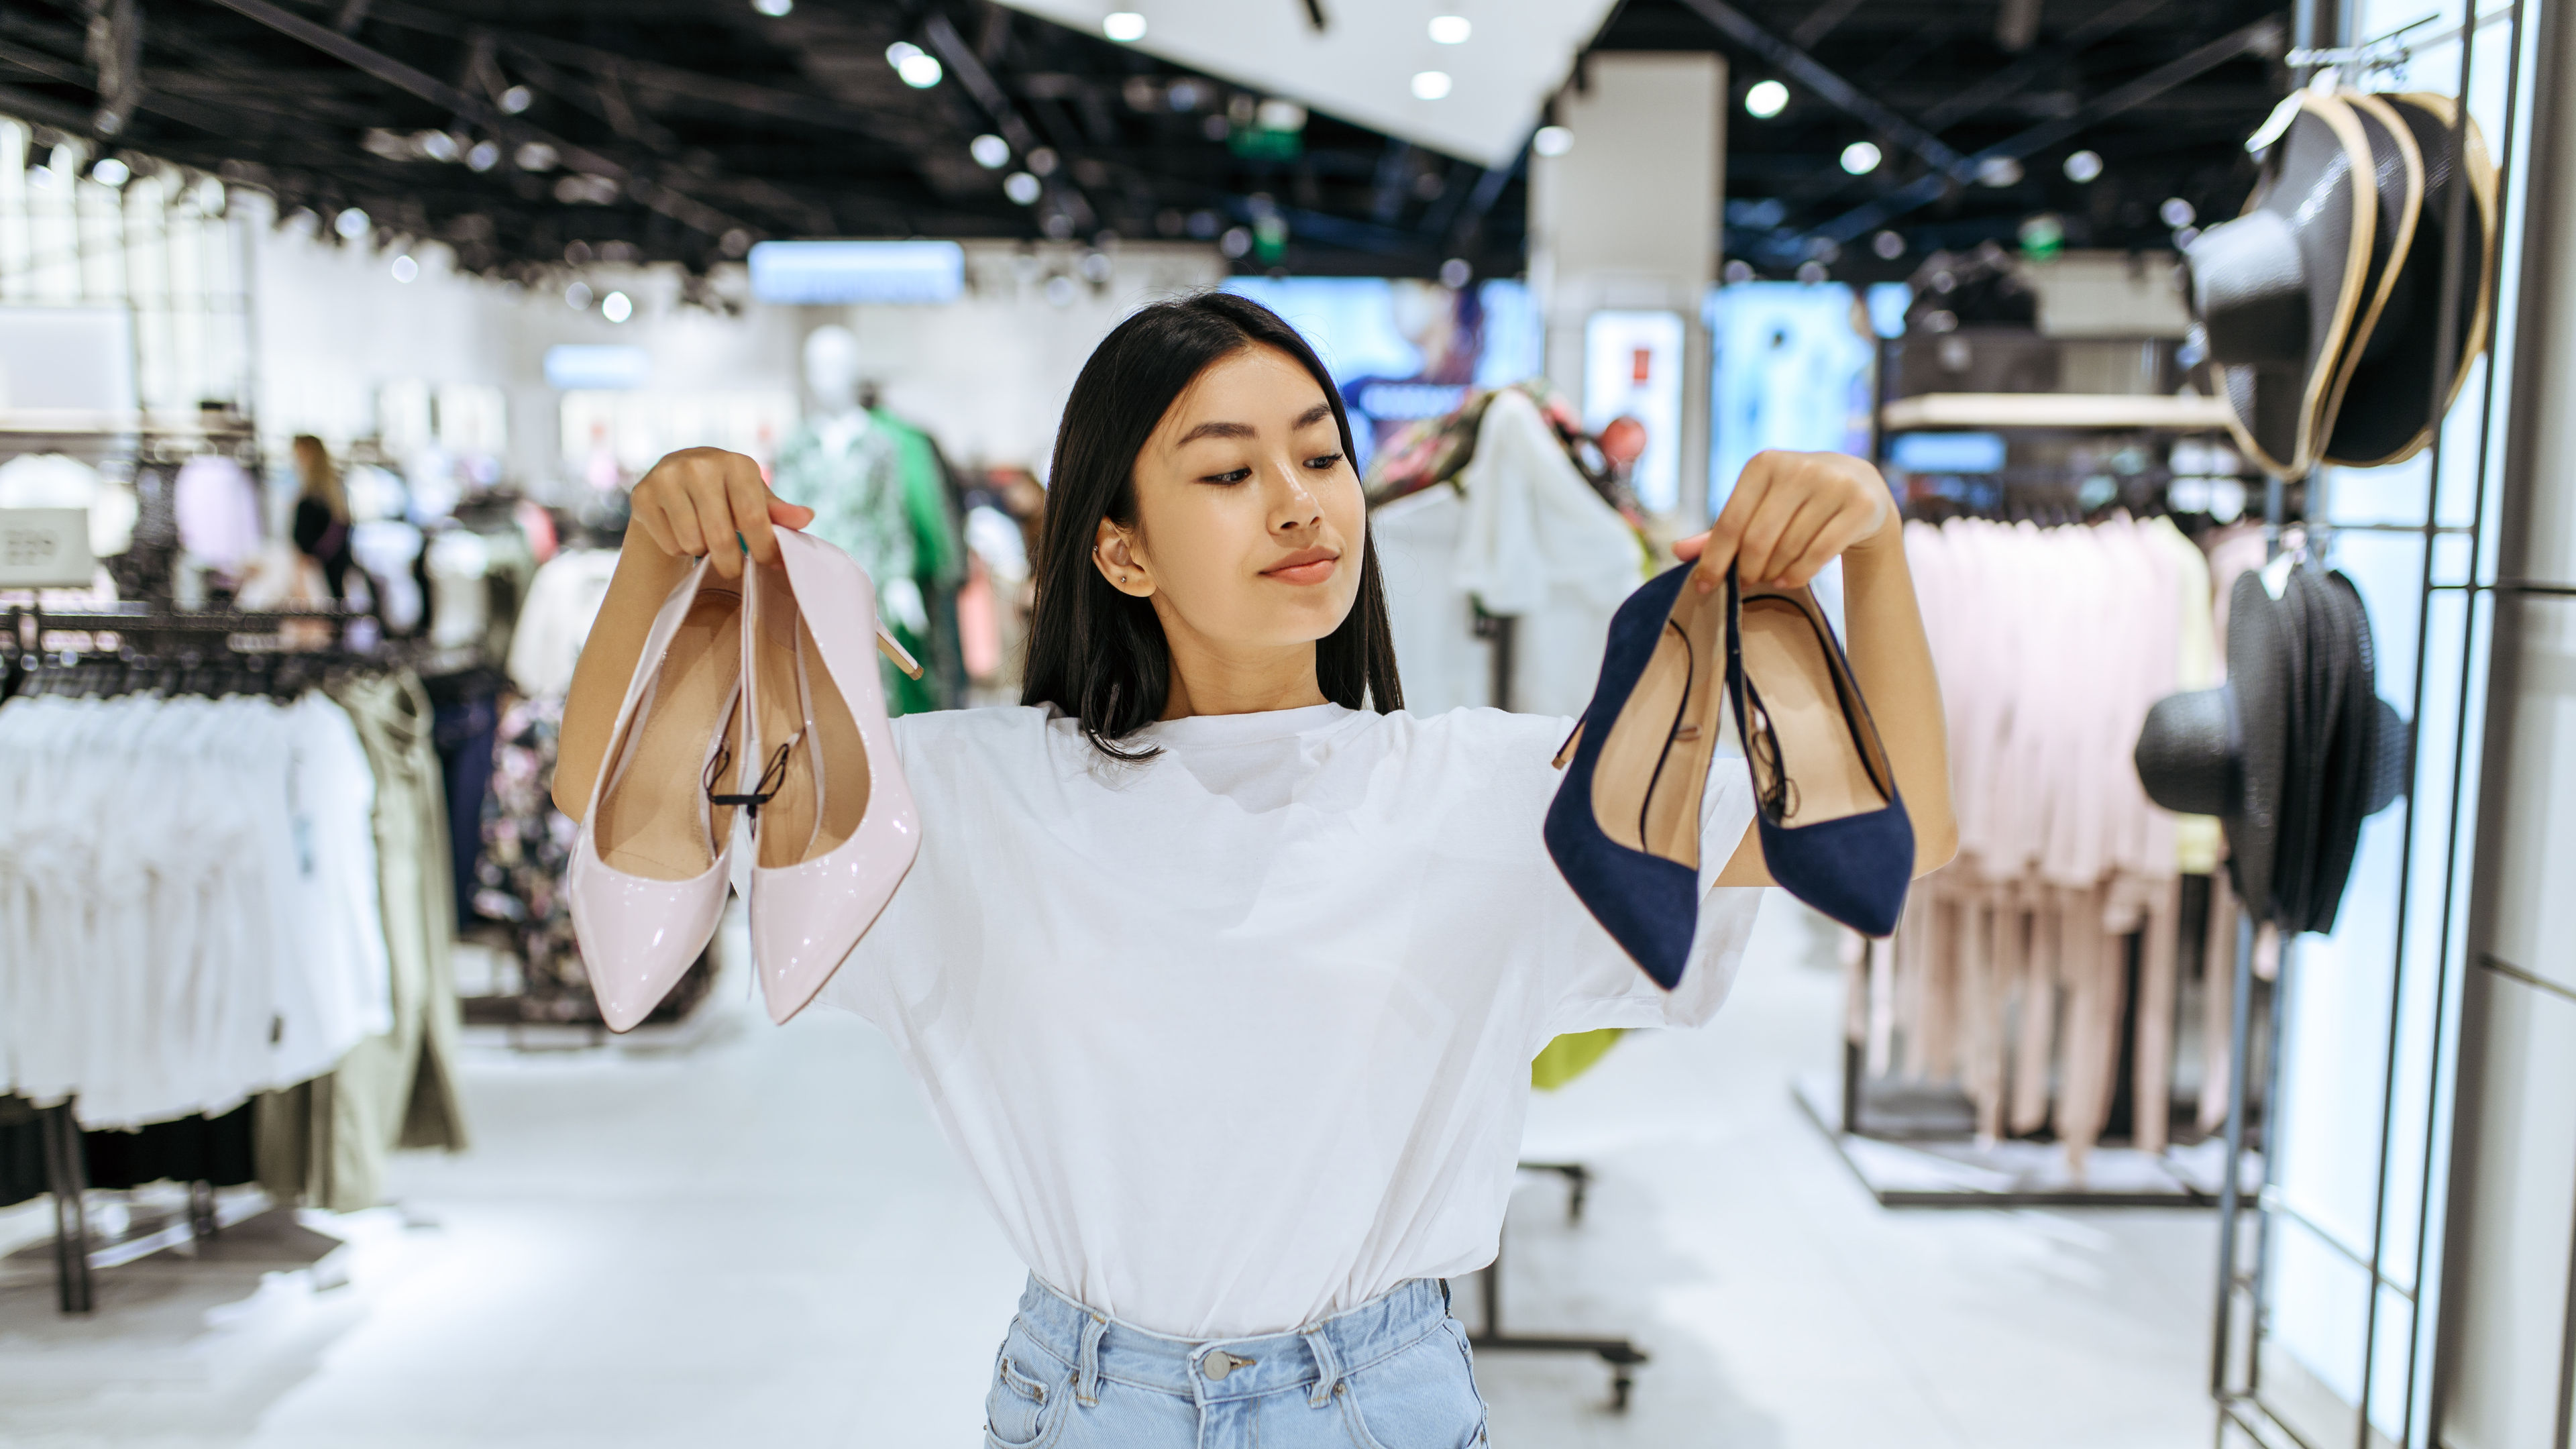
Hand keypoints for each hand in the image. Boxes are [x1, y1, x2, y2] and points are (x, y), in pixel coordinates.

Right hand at [629, 447, 815, 579]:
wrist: (674, 477)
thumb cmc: (726, 492)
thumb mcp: (755, 497)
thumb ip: (779, 512)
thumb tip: (806, 517)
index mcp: (736, 464)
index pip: (753, 518)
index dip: (763, 548)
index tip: (768, 563)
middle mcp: (699, 465)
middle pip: (720, 537)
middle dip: (732, 562)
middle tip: (734, 568)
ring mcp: (667, 478)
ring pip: (693, 544)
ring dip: (703, 551)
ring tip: (705, 536)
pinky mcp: (642, 495)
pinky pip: (670, 544)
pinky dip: (679, 547)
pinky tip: (682, 530)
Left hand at [1676, 450, 1893, 594]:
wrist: (1859, 487)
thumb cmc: (1795, 501)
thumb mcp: (1758, 505)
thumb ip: (1721, 530)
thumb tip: (1678, 552)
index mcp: (1764, 463)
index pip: (1730, 522)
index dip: (1715, 559)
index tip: (1705, 586)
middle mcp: (1798, 468)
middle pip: (1758, 540)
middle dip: (1747, 570)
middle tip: (1746, 582)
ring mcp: (1832, 485)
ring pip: (1789, 550)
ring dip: (1773, 574)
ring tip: (1770, 578)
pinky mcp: (1859, 506)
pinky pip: (1818, 555)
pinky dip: (1798, 575)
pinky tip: (1789, 578)